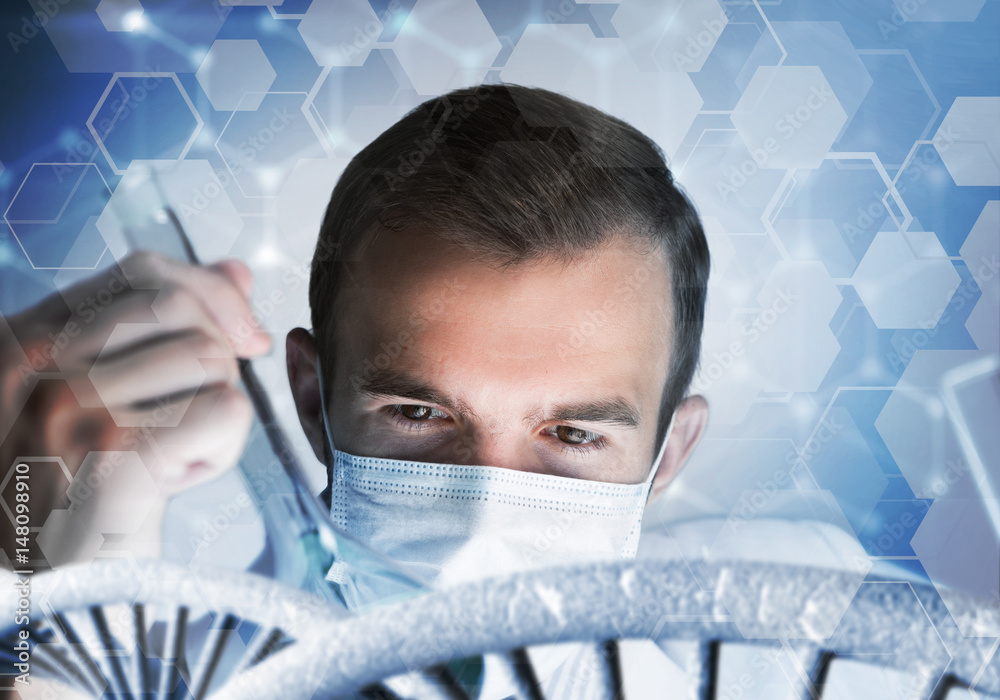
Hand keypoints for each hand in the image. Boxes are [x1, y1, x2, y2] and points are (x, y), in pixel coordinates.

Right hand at [0, 251, 269, 567]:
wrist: (50, 588)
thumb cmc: (78, 487)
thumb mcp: (97, 392)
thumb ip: (156, 325)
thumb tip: (237, 272)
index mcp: (27, 338)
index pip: (143, 272)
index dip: (210, 295)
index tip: (240, 338)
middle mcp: (39, 365)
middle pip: (183, 308)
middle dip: (213, 357)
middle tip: (190, 412)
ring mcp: (73, 410)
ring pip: (210, 360)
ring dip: (213, 411)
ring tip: (171, 453)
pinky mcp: (116, 459)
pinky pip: (224, 411)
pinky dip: (221, 449)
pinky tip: (178, 480)